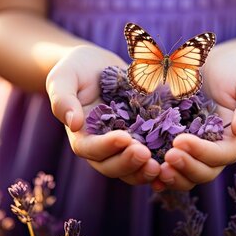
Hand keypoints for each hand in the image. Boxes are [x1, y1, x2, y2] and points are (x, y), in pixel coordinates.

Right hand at [46, 44, 159, 183]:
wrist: (97, 64)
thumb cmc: (76, 69)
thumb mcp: (63, 77)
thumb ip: (63, 99)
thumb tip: (73, 123)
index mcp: (81, 134)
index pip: (90, 148)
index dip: (106, 147)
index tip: (124, 138)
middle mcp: (101, 146)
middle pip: (111, 166)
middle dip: (128, 163)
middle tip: (145, 154)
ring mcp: (122, 145)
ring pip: (130, 169)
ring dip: (143, 171)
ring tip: (159, 166)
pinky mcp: (140, 138)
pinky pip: (148, 157)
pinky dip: (158, 163)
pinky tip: (173, 160)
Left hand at [152, 42, 235, 190]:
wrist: (213, 63)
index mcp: (232, 140)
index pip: (221, 155)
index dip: (202, 153)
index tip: (181, 141)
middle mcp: (212, 150)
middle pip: (202, 172)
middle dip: (185, 168)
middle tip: (167, 157)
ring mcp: (192, 149)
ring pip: (184, 174)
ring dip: (170, 176)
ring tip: (153, 168)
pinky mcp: (172, 142)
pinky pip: (166, 162)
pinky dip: (156, 171)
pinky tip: (142, 168)